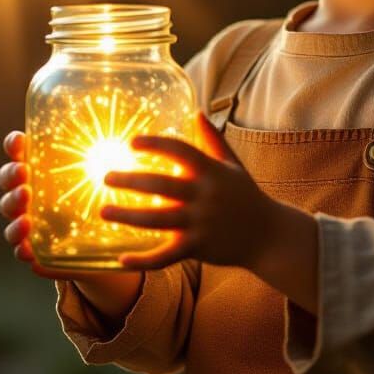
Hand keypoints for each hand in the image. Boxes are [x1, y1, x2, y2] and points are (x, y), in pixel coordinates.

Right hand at [0, 130, 106, 280]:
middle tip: (24, 173)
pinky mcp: (35, 247)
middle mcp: (28, 190)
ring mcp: (28, 218)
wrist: (109, 241)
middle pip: (9, 179)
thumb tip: (134, 128)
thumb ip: (110, 151)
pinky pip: (21, 249)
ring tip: (26, 218)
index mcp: (41, 165)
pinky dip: (22, 248)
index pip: (18, 149)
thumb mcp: (109, 170)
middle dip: (12, 175)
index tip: (20, 140)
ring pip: (10, 213)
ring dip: (14, 211)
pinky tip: (28, 250)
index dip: (14, 144)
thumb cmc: (104, 193)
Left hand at [100, 110, 280, 270]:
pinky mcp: (198, 248)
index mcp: (211, 171)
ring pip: (156, 220)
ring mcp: (200, 222)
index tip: (131, 143)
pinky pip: (166, 256)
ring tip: (103, 210)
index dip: (154, 144)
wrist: (269, 236)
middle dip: (129, 180)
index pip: (179, 150)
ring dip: (127, 215)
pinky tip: (122, 259)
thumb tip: (197, 112)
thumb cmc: (246, 196)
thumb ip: (213, 140)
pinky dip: (143, 260)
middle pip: (160, 184)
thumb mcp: (233, 165)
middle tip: (106, 177)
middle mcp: (204, 195)